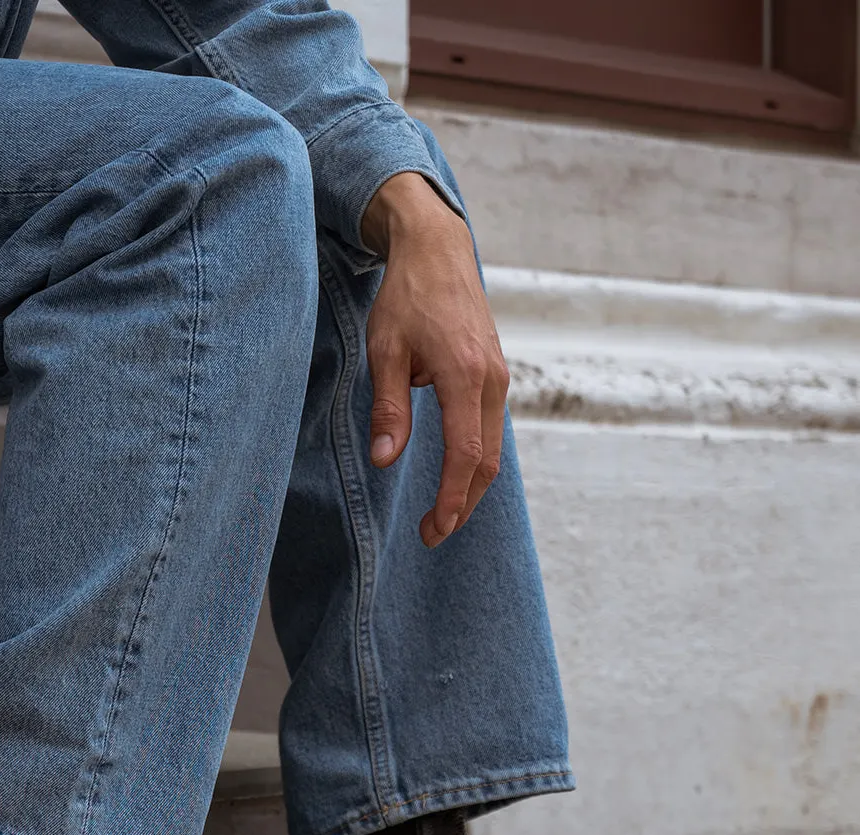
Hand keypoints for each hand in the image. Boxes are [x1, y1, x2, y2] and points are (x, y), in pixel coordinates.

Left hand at [361, 172, 509, 547]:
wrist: (438, 251)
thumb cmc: (406, 297)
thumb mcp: (384, 350)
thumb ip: (388, 407)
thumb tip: (385, 459)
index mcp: (463, 373)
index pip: (464, 452)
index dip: (452, 497)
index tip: (436, 528)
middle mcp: (491, 379)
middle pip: (486, 460)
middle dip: (462, 504)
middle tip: (432, 535)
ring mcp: (498, 377)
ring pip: (491, 448)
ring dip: (468, 487)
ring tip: (439, 517)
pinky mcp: (495, 376)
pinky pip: (488, 429)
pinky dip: (473, 461)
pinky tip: (453, 480)